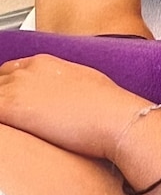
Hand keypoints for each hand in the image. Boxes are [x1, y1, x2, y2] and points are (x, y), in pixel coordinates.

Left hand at [0, 54, 146, 159]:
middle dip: (3, 97)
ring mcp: (16, 88)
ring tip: (15, 126)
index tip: (15, 100)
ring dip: (3, 112)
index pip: (10, 71)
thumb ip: (66, 83)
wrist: (115, 118)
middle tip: (14, 116)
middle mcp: (27, 71)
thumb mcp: (88, 83)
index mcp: (45, 63)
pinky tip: (11, 132)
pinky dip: (1, 124)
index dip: (9, 87)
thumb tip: (67, 96)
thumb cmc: (111, 107)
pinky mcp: (10, 108)